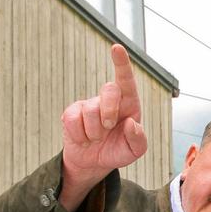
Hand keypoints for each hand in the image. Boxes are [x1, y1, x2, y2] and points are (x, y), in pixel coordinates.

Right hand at [59, 44, 147, 208]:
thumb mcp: (134, 151)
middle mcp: (109, 100)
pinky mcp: (71, 113)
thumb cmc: (117, 151)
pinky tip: (83, 139)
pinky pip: (73, 120)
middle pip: (109, 90)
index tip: (116, 48)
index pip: (126, 80)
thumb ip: (138, 139)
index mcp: (128, 104)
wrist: (94, 164)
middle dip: (109, 111)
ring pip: (90, 111)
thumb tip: (131, 123)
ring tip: (96, 139)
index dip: (121, 63)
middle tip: (108, 127)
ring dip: (93, 132)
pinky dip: (79, 136)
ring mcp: (88, 105)